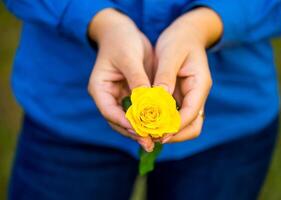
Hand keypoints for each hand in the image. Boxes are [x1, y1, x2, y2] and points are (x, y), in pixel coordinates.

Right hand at [88, 9, 154, 151]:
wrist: (123, 31)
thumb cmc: (121, 40)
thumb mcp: (129, 58)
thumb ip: (137, 79)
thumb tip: (147, 102)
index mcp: (100, 88)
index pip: (109, 111)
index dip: (124, 122)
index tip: (141, 129)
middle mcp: (108, 96)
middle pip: (119, 121)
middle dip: (134, 131)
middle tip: (150, 142)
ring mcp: (120, 97)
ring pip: (130, 119)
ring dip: (142, 129)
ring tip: (156, 140)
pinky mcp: (132, 95)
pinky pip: (140, 111)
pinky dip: (148, 119)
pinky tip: (159, 125)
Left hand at [153, 7, 222, 142]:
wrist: (186, 34)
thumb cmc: (180, 40)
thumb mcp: (170, 54)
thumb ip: (165, 77)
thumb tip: (158, 101)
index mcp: (200, 85)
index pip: (192, 113)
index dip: (175, 126)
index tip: (157, 132)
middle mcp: (197, 95)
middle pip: (192, 126)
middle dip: (173, 134)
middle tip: (152, 136)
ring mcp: (189, 98)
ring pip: (184, 124)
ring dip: (168, 131)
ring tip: (148, 132)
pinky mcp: (180, 98)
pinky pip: (174, 116)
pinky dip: (163, 122)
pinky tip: (148, 122)